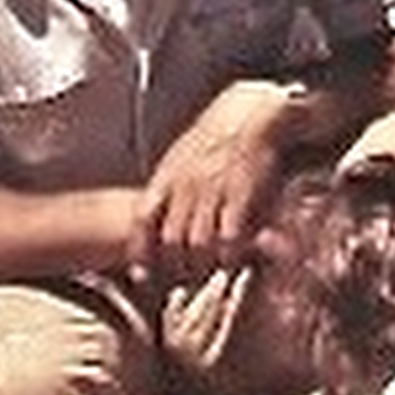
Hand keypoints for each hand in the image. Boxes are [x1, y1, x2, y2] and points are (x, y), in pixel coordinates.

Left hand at [138, 80, 296, 283]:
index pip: (143, 220)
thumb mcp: (183, 155)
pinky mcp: (240, 192)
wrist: (254, 112)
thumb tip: (157, 219)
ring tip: (209, 275)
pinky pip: (229, 235)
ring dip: (203, 266)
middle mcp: (185, 184)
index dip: (141, 252)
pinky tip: (232, 260)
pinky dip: (229, 254)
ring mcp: (212, 189)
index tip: (142, 275)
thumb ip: (170, 187)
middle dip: (176, 268)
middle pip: (171, 240)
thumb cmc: (220, 137)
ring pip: (197, 243)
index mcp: (167, 175)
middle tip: (185, 282)